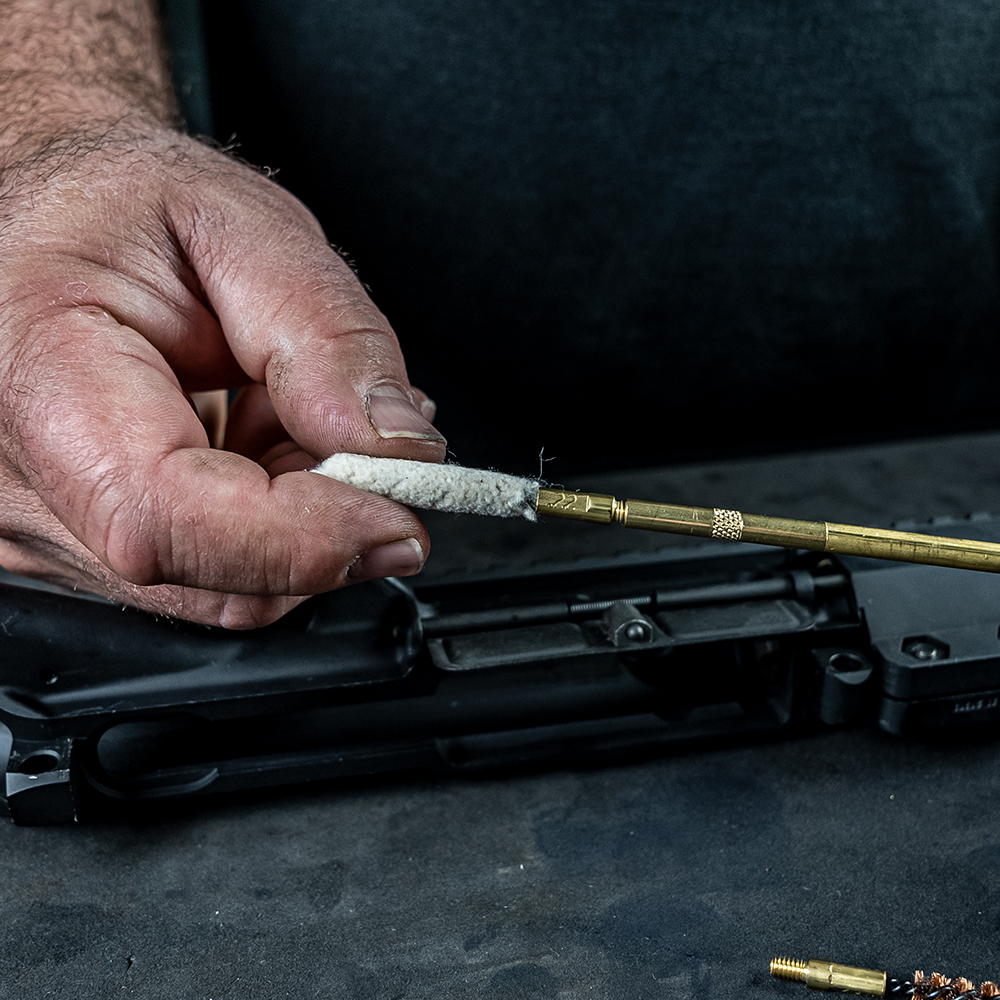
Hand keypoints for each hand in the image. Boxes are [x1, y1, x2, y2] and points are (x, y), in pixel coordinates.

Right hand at [0, 121, 445, 626]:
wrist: (44, 221)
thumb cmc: (114, 211)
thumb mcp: (239, 226)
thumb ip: (325, 333)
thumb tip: (396, 446)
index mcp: (40, 377)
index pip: (167, 518)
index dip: (304, 537)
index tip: (399, 510)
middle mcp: (14, 482)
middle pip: (212, 575)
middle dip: (323, 516)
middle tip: (353, 424)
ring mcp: (36, 528)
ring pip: (222, 586)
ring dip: (296, 514)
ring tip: (281, 405)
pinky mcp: (69, 547)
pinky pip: (202, 574)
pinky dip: (264, 521)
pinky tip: (250, 440)